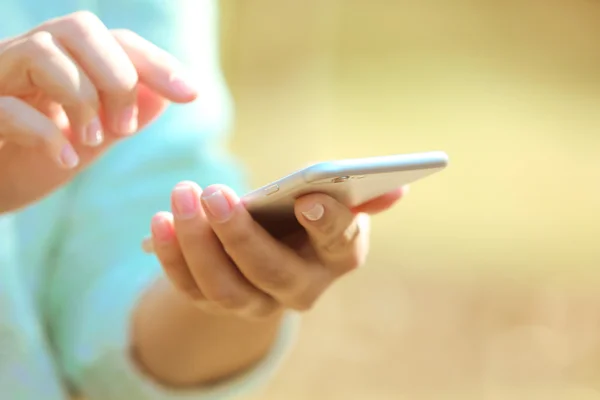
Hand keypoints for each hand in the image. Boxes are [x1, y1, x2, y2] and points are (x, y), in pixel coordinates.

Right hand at [0, 11, 196, 213]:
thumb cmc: (33, 160)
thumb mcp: (89, 140)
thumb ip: (122, 116)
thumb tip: (162, 95)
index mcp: (64, 61)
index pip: (116, 42)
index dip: (156, 63)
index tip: (191, 94)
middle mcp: (29, 57)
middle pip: (80, 28)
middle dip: (117, 77)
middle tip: (125, 127)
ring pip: (43, 51)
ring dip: (82, 97)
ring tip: (92, 140)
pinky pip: (8, 106)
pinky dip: (45, 131)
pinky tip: (65, 159)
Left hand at [144, 182, 404, 317]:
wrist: (268, 257)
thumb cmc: (305, 220)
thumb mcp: (334, 206)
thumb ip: (359, 196)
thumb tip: (399, 188)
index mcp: (338, 257)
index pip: (339, 243)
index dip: (327, 222)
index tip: (308, 197)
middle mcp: (298, 289)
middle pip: (270, 273)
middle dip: (240, 235)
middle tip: (216, 192)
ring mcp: (253, 302)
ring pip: (223, 287)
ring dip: (198, 242)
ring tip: (183, 195)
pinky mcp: (212, 301)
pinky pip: (187, 286)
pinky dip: (170, 255)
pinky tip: (159, 221)